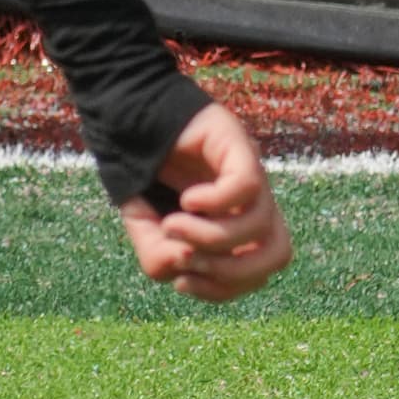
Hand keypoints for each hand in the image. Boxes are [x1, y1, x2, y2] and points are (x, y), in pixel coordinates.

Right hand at [119, 98, 289, 301]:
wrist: (122, 110)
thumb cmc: (137, 169)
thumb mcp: (141, 225)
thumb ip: (160, 256)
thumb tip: (186, 263)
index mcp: (237, 222)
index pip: (259, 272)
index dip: (225, 289)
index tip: (182, 282)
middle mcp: (252, 200)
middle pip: (276, 255)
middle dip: (230, 272)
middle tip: (186, 258)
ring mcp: (248, 170)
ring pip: (261, 226)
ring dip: (212, 238)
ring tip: (174, 223)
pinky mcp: (237, 144)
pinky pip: (247, 186)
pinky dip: (216, 202)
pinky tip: (186, 198)